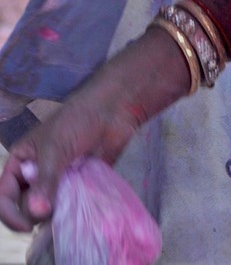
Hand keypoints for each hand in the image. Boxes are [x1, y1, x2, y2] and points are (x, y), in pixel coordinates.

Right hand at [0, 27, 190, 232]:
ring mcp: (56, 182)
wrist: (113, 110)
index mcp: (21, 161)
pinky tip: (75, 214)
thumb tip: (37, 212)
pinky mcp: (76, 186)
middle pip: (24, 208)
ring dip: (53, 216)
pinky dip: (69, 214)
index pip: (4, 195)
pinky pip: (67, 208)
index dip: (10, 214)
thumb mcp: (55, 148)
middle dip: (35, 214)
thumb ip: (45, 181)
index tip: (27, 226)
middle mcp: (35, 175)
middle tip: (52, 210)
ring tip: (65, 211)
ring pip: (46, 211)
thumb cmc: (77, 121)